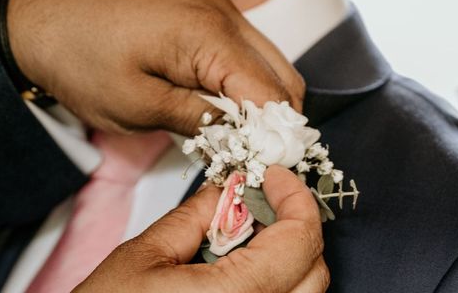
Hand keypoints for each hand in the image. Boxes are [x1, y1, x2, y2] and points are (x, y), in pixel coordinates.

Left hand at [8, 0, 304, 135]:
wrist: (43, 16)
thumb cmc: (81, 61)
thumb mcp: (136, 105)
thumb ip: (198, 119)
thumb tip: (242, 137)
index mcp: (209, 35)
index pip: (271, 93)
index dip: (275, 137)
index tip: (267, 171)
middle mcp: (223, 13)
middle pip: (282, 75)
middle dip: (275, 121)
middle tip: (252, 158)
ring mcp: (214, 7)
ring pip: (266, 61)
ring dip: (260, 99)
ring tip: (236, 137)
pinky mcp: (201, 9)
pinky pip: (242, 48)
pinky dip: (243, 79)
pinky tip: (220, 105)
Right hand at [75, 166, 328, 292]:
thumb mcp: (144, 256)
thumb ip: (193, 217)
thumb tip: (226, 191)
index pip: (298, 242)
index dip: (294, 198)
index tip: (275, 177)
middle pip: (313, 270)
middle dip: (293, 223)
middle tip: (261, 198)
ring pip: (303, 292)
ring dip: (285, 252)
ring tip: (246, 231)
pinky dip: (274, 279)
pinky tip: (240, 265)